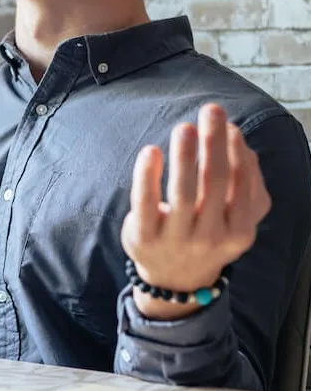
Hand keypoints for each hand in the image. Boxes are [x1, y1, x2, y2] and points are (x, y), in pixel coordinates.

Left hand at [120, 104, 270, 319]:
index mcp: (239, 230)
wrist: (174, 280)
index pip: (243, 184)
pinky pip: (146, 202)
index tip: (229, 125)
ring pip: (183, 192)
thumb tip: (240, 142)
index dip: (237, 151)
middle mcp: (211, 236)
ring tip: (184, 128)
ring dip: (185, 156)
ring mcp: (176, 238)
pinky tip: (150, 151)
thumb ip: (245, 186)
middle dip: (214, 143)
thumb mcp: (234, 219)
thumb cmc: (206, 233)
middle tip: (211, 110)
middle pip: (215, 182)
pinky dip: (147, 175)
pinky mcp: (145, 237)